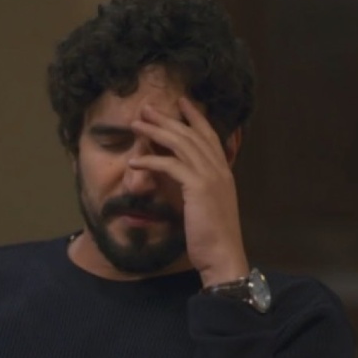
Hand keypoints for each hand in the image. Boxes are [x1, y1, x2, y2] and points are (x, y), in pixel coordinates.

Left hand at [129, 97, 248, 286]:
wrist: (222, 255)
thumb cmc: (212, 237)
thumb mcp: (205, 206)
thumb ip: (196, 187)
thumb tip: (178, 176)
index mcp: (223, 172)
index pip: (209, 135)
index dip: (195, 117)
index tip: (181, 102)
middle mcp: (219, 169)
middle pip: (191, 134)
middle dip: (168, 118)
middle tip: (147, 107)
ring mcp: (210, 176)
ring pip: (180, 143)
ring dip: (155, 131)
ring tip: (136, 124)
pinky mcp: (198, 187)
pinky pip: (171, 165)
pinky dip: (151, 160)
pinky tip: (134, 161)